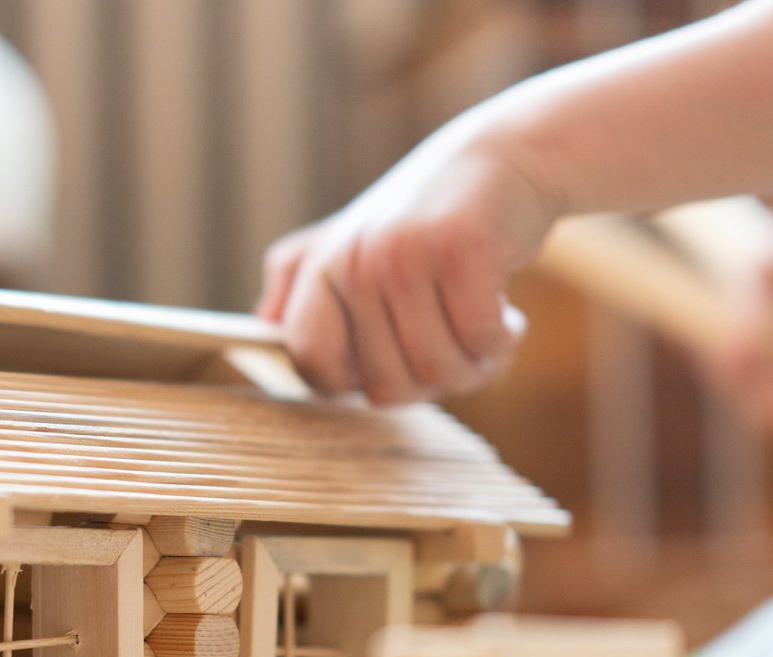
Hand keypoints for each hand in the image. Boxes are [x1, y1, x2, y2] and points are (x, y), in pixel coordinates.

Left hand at [256, 136, 556, 404]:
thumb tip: (263, 326)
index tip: (390, 363)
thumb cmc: (427, 216)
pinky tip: (509, 316)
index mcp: (321, 266)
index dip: (352, 383)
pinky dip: (502, 342)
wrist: (506, 155)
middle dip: (430, 385)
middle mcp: (354, 260)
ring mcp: (403, 254)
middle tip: (454, 350)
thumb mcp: (352, 240)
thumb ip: (299, 282)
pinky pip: (480, 343)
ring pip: (436, 371)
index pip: (311, 362)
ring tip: (485, 335)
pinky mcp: (460, 252)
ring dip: (473, 368)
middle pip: (385, 385)